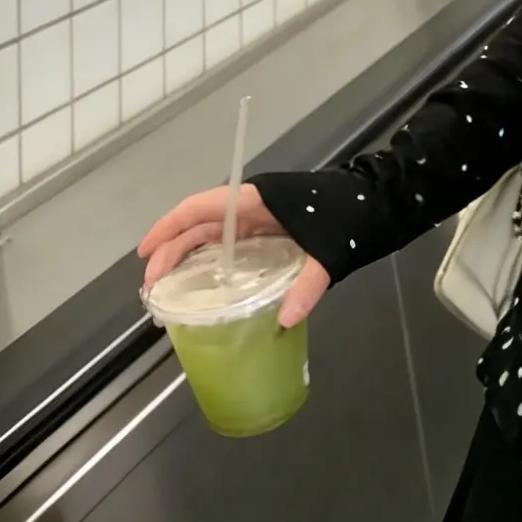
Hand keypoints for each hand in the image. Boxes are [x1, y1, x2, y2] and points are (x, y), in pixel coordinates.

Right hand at [138, 184, 331, 327]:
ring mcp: (257, 218)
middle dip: (170, 251)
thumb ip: (308, 285)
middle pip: (197, 224)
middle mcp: (249, 207)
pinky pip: (228, 241)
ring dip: (185, 255)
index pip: (199, 209)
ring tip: (167, 288)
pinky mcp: (268, 229)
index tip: (146, 254)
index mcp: (255, 201)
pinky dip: (208, 259)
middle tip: (152, 287)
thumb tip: (286, 320)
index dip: (168, 228)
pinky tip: (201, 284)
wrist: (374, 202)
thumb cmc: (346, 218)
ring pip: (210, 233)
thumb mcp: (328, 254)